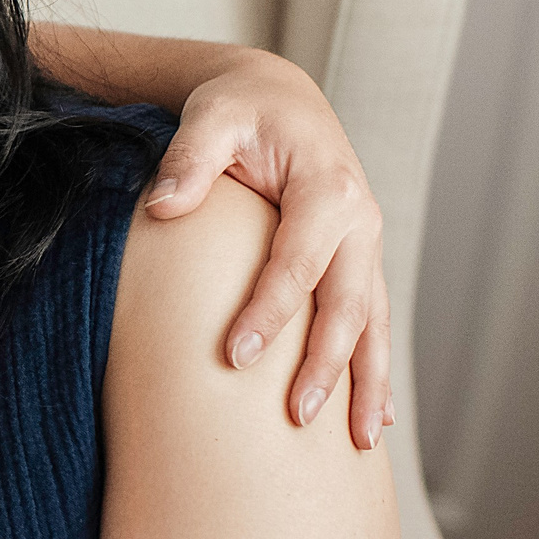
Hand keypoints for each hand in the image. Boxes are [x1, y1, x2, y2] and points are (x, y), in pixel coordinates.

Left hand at [146, 51, 391, 448]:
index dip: (269, 312)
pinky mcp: (359, 262)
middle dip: (327, 365)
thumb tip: (162, 207)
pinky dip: (376, 370)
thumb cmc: (240, 109)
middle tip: (297, 417)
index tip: (236, 357)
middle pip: (348, 305)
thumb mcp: (210, 118)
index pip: (297, 263)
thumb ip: (189, 160)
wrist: (279, 97)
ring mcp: (366, 245)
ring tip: (357, 441)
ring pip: (373, 323)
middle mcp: (361, 221)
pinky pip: (374, 322)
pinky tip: (375, 418)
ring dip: (368, 383)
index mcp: (328, 188)